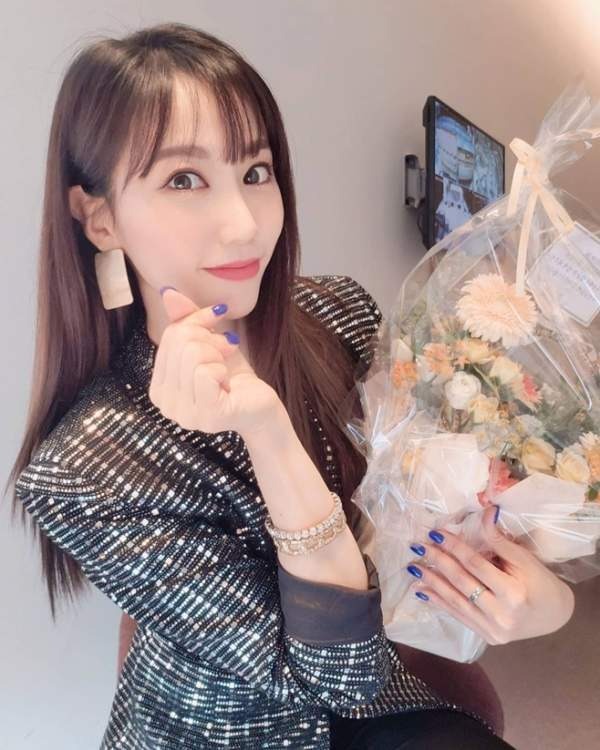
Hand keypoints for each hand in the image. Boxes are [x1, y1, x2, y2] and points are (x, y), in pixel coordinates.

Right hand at [148, 288, 282, 437]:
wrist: (260, 405)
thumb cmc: (234, 377)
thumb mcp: (208, 343)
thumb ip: (186, 321)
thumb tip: (168, 293)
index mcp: (158, 388)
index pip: (169, 336)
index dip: (196, 320)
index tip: (217, 320)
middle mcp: (164, 404)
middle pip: (179, 343)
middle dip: (209, 337)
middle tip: (226, 347)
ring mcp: (184, 414)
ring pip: (192, 355)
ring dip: (218, 354)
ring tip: (226, 368)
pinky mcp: (207, 416)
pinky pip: (205, 373)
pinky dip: (222, 369)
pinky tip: (228, 383)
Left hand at [407, 505, 575, 644]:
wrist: (554, 616)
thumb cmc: (540, 582)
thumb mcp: (524, 559)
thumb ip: (499, 540)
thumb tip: (485, 511)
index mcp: (513, 592)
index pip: (475, 564)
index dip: (454, 547)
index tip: (435, 533)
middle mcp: (501, 614)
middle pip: (461, 582)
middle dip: (437, 562)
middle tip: (417, 547)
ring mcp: (492, 629)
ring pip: (455, 601)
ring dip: (431, 583)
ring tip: (413, 568)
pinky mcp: (486, 636)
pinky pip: (458, 616)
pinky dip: (439, 603)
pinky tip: (422, 592)